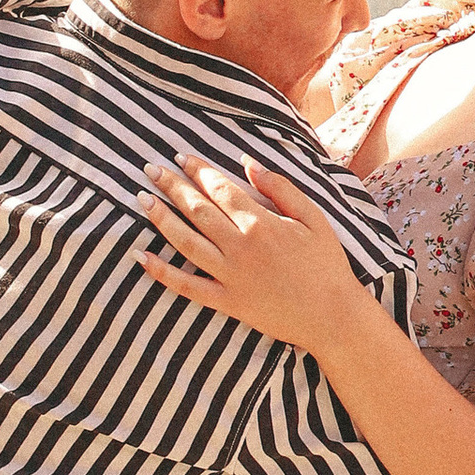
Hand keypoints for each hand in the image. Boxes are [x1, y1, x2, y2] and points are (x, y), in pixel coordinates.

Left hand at [134, 152, 362, 353]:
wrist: (332, 317)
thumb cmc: (327, 264)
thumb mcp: (313, 218)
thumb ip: (280, 188)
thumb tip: (247, 163)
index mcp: (261, 224)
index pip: (220, 190)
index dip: (198, 171)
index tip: (180, 157)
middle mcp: (240, 248)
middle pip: (197, 210)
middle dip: (172, 187)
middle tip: (150, 169)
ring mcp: (230, 277)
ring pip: (186, 242)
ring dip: (161, 219)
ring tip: (142, 199)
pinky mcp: (226, 302)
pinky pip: (187, 286)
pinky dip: (162, 272)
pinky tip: (141, 256)